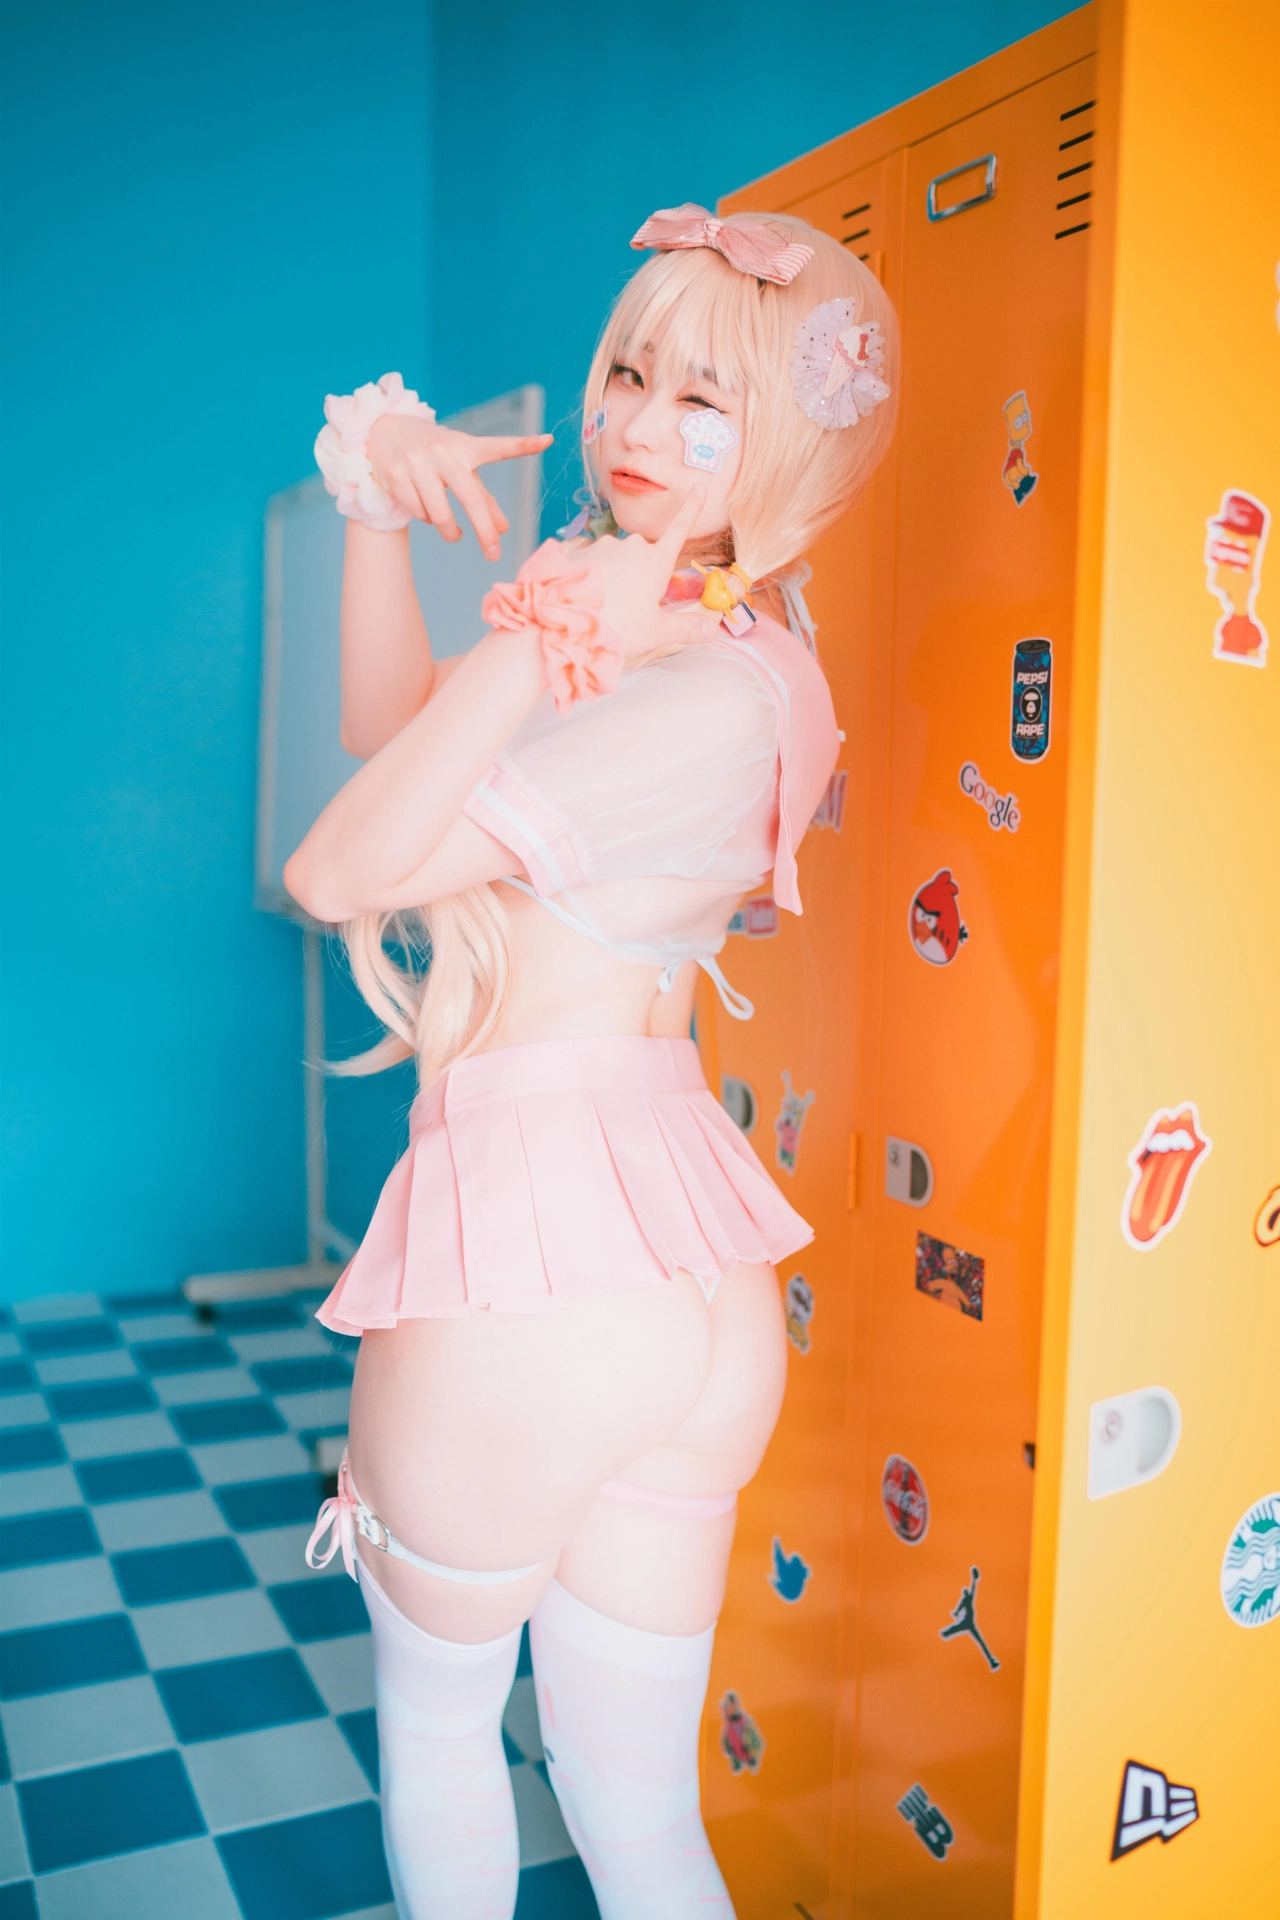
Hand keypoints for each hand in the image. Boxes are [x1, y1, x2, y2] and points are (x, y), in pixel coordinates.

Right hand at [367, 415, 552, 559]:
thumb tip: (503, 529)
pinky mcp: (396, 475)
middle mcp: (443, 452)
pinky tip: (425, 509)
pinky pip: (418, 513)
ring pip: (440, 515)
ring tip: (454, 532)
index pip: (497, 447)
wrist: (386, 432)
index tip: (547, 440)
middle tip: (493, 553)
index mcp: (465, 447)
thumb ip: (484, 497)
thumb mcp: (460, 467)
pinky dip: (425, 519)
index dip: (522, 445)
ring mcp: (417, 463)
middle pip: (471, 499)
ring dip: (450, 531)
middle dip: (484, 531)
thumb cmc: (435, 453)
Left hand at [579, 485, 716, 660]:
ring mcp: (602, 546)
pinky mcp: (577, 552)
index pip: (680, 529)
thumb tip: (712, 628)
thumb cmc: (618, 628)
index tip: (699, 487)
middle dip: (640, 575)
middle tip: (629, 608)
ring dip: (612, 577)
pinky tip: (582, 600)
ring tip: (602, 607)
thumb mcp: (657, 632)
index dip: (691, 508)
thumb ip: (686, 628)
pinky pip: (589, 562)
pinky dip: (589, 577)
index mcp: (655, 561)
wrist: (565, 623)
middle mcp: (630, 546)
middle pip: (643, 555)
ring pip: (614, 559)